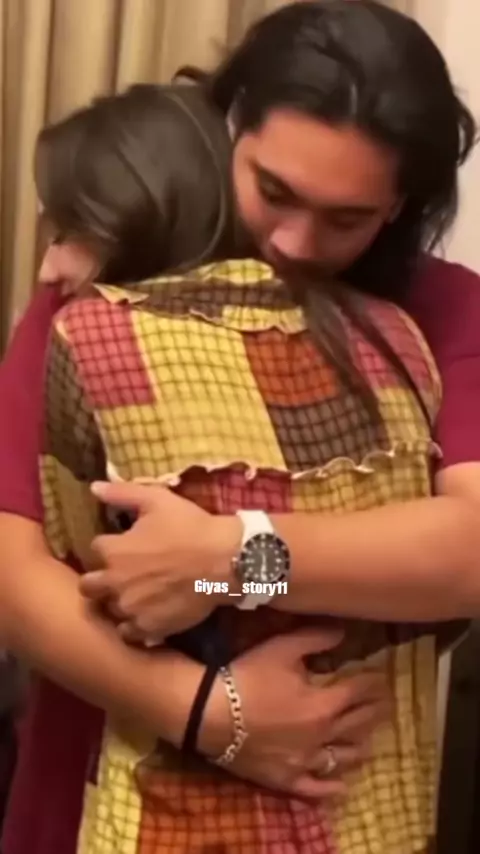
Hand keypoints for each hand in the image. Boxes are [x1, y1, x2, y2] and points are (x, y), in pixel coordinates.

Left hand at [80, 481, 241, 641]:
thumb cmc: (191, 527)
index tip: (124, 546)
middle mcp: (114, 583)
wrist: (226, 560)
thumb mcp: (157, 500)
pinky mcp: (148, 628)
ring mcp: (130, 609)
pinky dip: (133, 624)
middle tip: (121, 574)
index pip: (94, 549)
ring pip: (108, 610)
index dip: (110, 546)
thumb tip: (93, 487)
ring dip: (117, 601)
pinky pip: (128, 632)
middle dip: (100, 579)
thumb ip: (121, 494)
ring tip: (136, 594)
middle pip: (88, 586)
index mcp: (113, 551)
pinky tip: (146, 613)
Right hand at [199, 628, 389, 799]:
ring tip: (369, 742)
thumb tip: (344, 631)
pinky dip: (332, 787)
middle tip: (386, 706)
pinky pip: (315, 788)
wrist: (211, 713)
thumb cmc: (248, 676)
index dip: (372, 683)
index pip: (359, 691)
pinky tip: (342, 785)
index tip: (382, 677)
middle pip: (357, 724)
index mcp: (324, 703)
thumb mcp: (282, 647)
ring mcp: (305, 761)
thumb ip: (316, 638)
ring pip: (343, 757)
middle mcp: (322, 735)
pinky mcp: (286, 778)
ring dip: (359, 747)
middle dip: (374, 712)